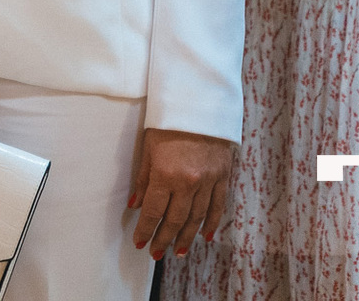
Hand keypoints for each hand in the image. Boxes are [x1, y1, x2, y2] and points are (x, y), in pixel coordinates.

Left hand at [129, 128, 233, 258]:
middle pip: (175, 219)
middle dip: (164, 239)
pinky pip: (218, 206)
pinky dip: (212, 223)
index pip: (154, 211)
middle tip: (156, 253)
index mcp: (166, 174)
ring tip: (178, 251)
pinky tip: (205, 236)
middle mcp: (189, 183)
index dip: (146, 229)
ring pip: (197, 218)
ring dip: (186, 236)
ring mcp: (209, 182)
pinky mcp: (223, 178)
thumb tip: (135, 205)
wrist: (201, 106)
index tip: (140, 242)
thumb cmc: (168, 123)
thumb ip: (143, 179)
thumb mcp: (147, 147)